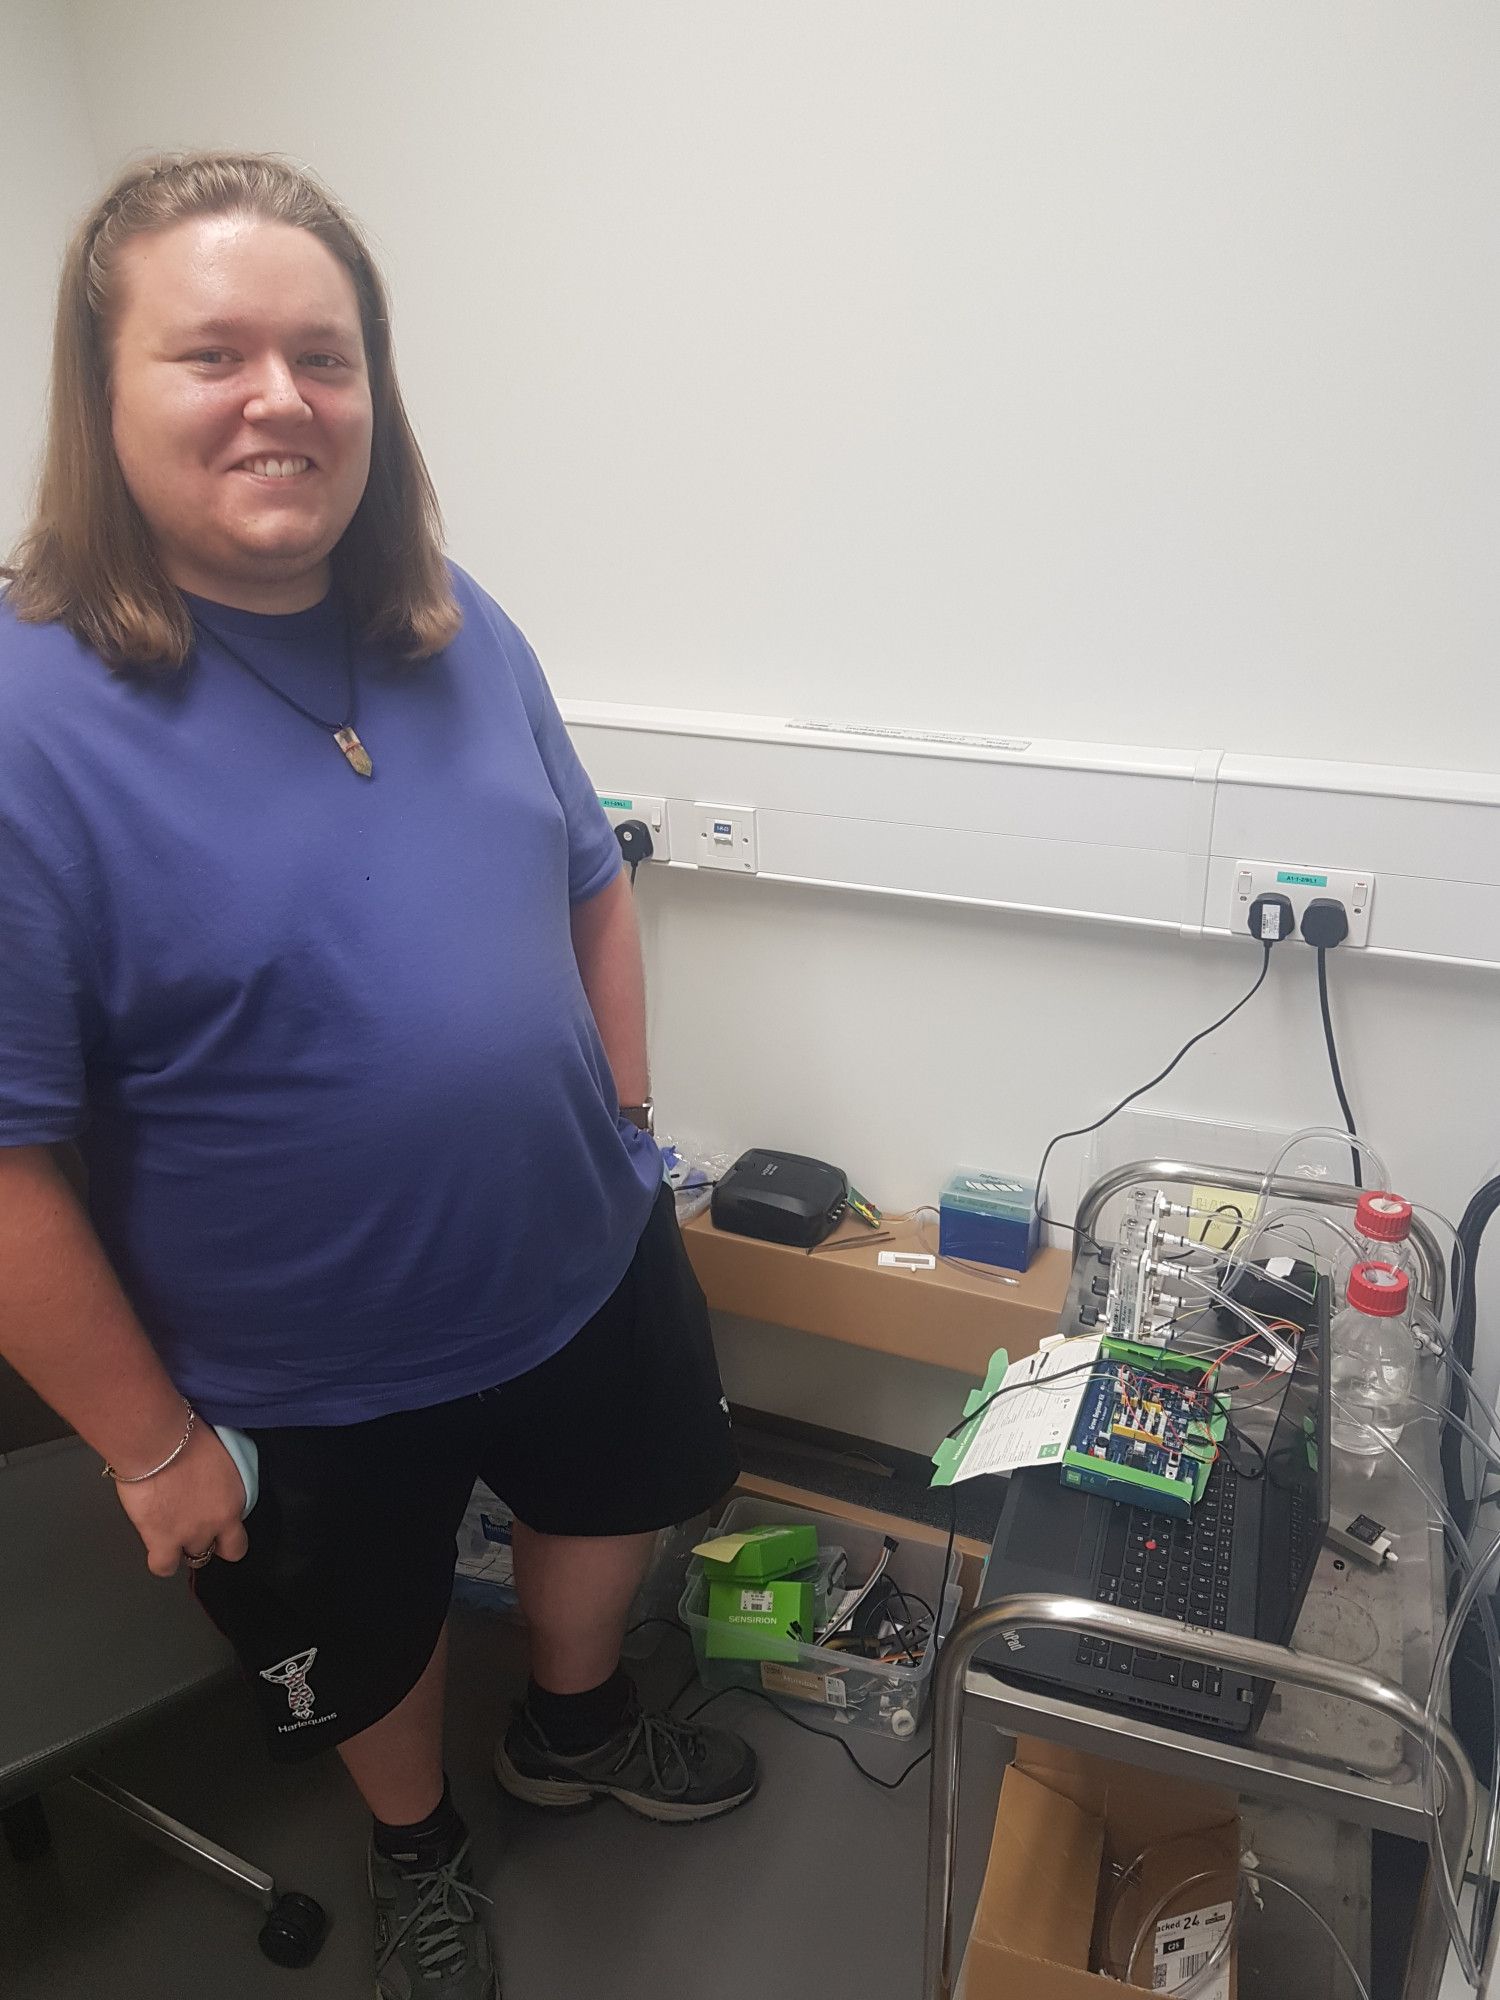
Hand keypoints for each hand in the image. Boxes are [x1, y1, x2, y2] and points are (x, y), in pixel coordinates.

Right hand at [113, 1419, 249, 1577]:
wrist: (158, 1441)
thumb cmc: (186, 1435)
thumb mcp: (221, 1454)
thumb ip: (222, 1478)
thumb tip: (215, 1478)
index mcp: (234, 1499)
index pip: (240, 1539)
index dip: (226, 1537)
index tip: (218, 1528)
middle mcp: (215, 1521)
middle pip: (216, 1549)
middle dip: (207, 1542)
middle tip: (193, 1526)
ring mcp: (188, 1534)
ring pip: (192, 1558)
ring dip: (183, 1547)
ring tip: (172, 1531)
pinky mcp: (160, 1539)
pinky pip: (163, 1566)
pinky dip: (161, 1560)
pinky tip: (157, 1547)